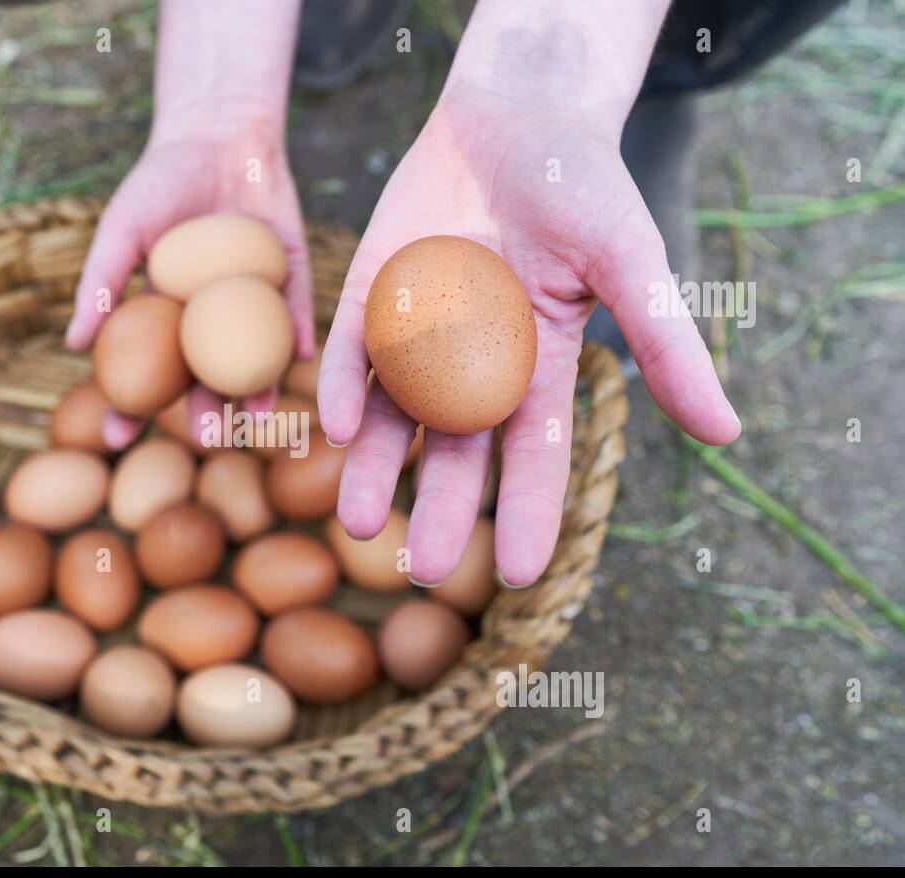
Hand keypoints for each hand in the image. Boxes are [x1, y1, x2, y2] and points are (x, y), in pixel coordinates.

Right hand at [66, 118, 313, 447]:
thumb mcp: (122, 229)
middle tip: (203, 436)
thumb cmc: (159, 183)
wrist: (219, 137)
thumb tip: (74, 346)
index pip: (143, 375)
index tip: (117, 439)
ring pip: (255, 362)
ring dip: (257, 392)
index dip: (129, 409)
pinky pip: (298, 317)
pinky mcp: (293, 282)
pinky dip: (300, 337)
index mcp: (165, 318)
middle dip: (203, 414)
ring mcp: (253, 307)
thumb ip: (99, 283)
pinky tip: (301, 357)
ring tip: (257, 418)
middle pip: (204, 381)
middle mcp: (210, 323)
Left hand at [318, 96, 739, 587]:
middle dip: (441, 511)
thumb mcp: (630, 262)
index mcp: (538, 369)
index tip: (521, 575)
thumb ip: (666, 343)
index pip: (535, 456)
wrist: (512, 117)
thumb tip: (727, 434)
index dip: (530, 513)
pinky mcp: (370, 300)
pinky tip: (335, 424)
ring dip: (372, 469)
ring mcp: (416, 338)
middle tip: (421, 570)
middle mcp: (472, 368)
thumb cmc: (584, 187)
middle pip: (455, 453)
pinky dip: (342, 387)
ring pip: (391, 418)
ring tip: (357, 522)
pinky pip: (351, 354)